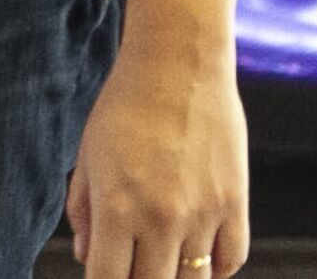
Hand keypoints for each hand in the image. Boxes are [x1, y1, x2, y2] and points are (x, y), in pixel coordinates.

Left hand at [65, 43, 249, 277]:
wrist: (179, 60)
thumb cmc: (126, 102)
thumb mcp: (89, 152)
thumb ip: (82, 209)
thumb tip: (87, 257)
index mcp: (116, 207)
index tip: (105, 276)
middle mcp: (160, 219)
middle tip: (137, 263)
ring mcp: (202, 214)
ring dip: (177, 277)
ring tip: (166, 257)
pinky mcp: (234, 202)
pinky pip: (230, 261)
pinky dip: (216, 267)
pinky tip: (199, 252)